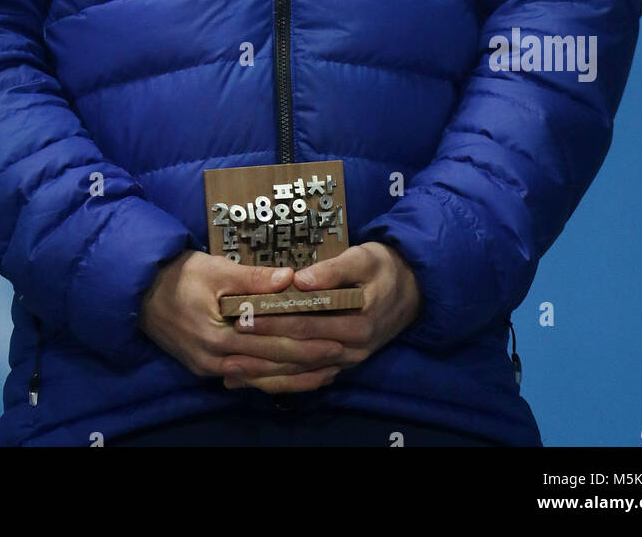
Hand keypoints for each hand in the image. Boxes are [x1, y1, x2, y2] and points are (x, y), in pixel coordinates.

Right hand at [138, 249, 347, 387]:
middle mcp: (216, 360)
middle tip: (341, 357)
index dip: (306, 341)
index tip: (336, 338)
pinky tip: (291, 377)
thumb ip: (253, 278)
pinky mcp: (207, 368)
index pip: (273, 341)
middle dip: (308, 362)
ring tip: (326, 373)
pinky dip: (271, 378)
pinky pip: (246, 378)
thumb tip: (291, 278)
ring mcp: (210, 368)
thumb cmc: (180, 275)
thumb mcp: (216, 269)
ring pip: (261, 378)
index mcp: (219, 334)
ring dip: (294, 377)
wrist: (139, 292)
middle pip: (271, 364)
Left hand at [221, 241, 422, 394]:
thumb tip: (300, 280)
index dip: (274, 321)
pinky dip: (282, 382)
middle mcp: (351, 350)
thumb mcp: (364, 258)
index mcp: (356, 324)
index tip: (243, 317)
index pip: (306, 324)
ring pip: (301, 372)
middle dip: (261, 352)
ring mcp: (347, 361)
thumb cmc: (383, 268)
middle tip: (228, 349)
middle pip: (299, 352)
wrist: (413, 290)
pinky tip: (256, 383)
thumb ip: (333, 270)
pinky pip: (309, 378)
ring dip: (266, 375)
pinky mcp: (342, 364)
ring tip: (231, 373)